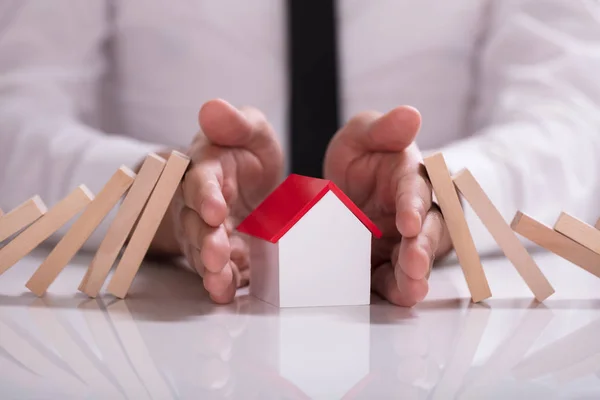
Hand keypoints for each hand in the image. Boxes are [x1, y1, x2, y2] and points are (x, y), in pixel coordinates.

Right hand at [162, 99, 282, 303]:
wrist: (249, 184)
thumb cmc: (245, 154)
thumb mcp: (251, 131)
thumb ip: (236, 123)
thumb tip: (212, 108)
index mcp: (205, 169)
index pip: (200, 179)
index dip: (205, 194)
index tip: (215, 209)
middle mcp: (199, 203)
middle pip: (196, 221)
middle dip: (205, 239)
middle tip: (216, 253)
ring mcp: (207, 232)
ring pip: (201, 250)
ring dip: (210, 267)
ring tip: (219, 282)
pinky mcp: (221, 254)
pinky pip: (218, 270)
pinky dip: (221, 283)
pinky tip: (226, 293)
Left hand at [324, 106, 451, 306]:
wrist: (344, 192)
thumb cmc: (362, 160)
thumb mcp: (361, 136)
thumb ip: (382, 128)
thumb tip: (411, 114)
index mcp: (410, 176)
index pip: (417, 188)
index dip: (415, 204)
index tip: (410, 220)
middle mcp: (417, 210)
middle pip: (429, 229)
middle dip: (423, 247)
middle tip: (415, 262)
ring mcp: (406, 241)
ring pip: (421, 259)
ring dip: (417, 274)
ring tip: (413, 287)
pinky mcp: (392, 264)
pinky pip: (399, 280)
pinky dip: (401, 290)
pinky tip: (404, 297)